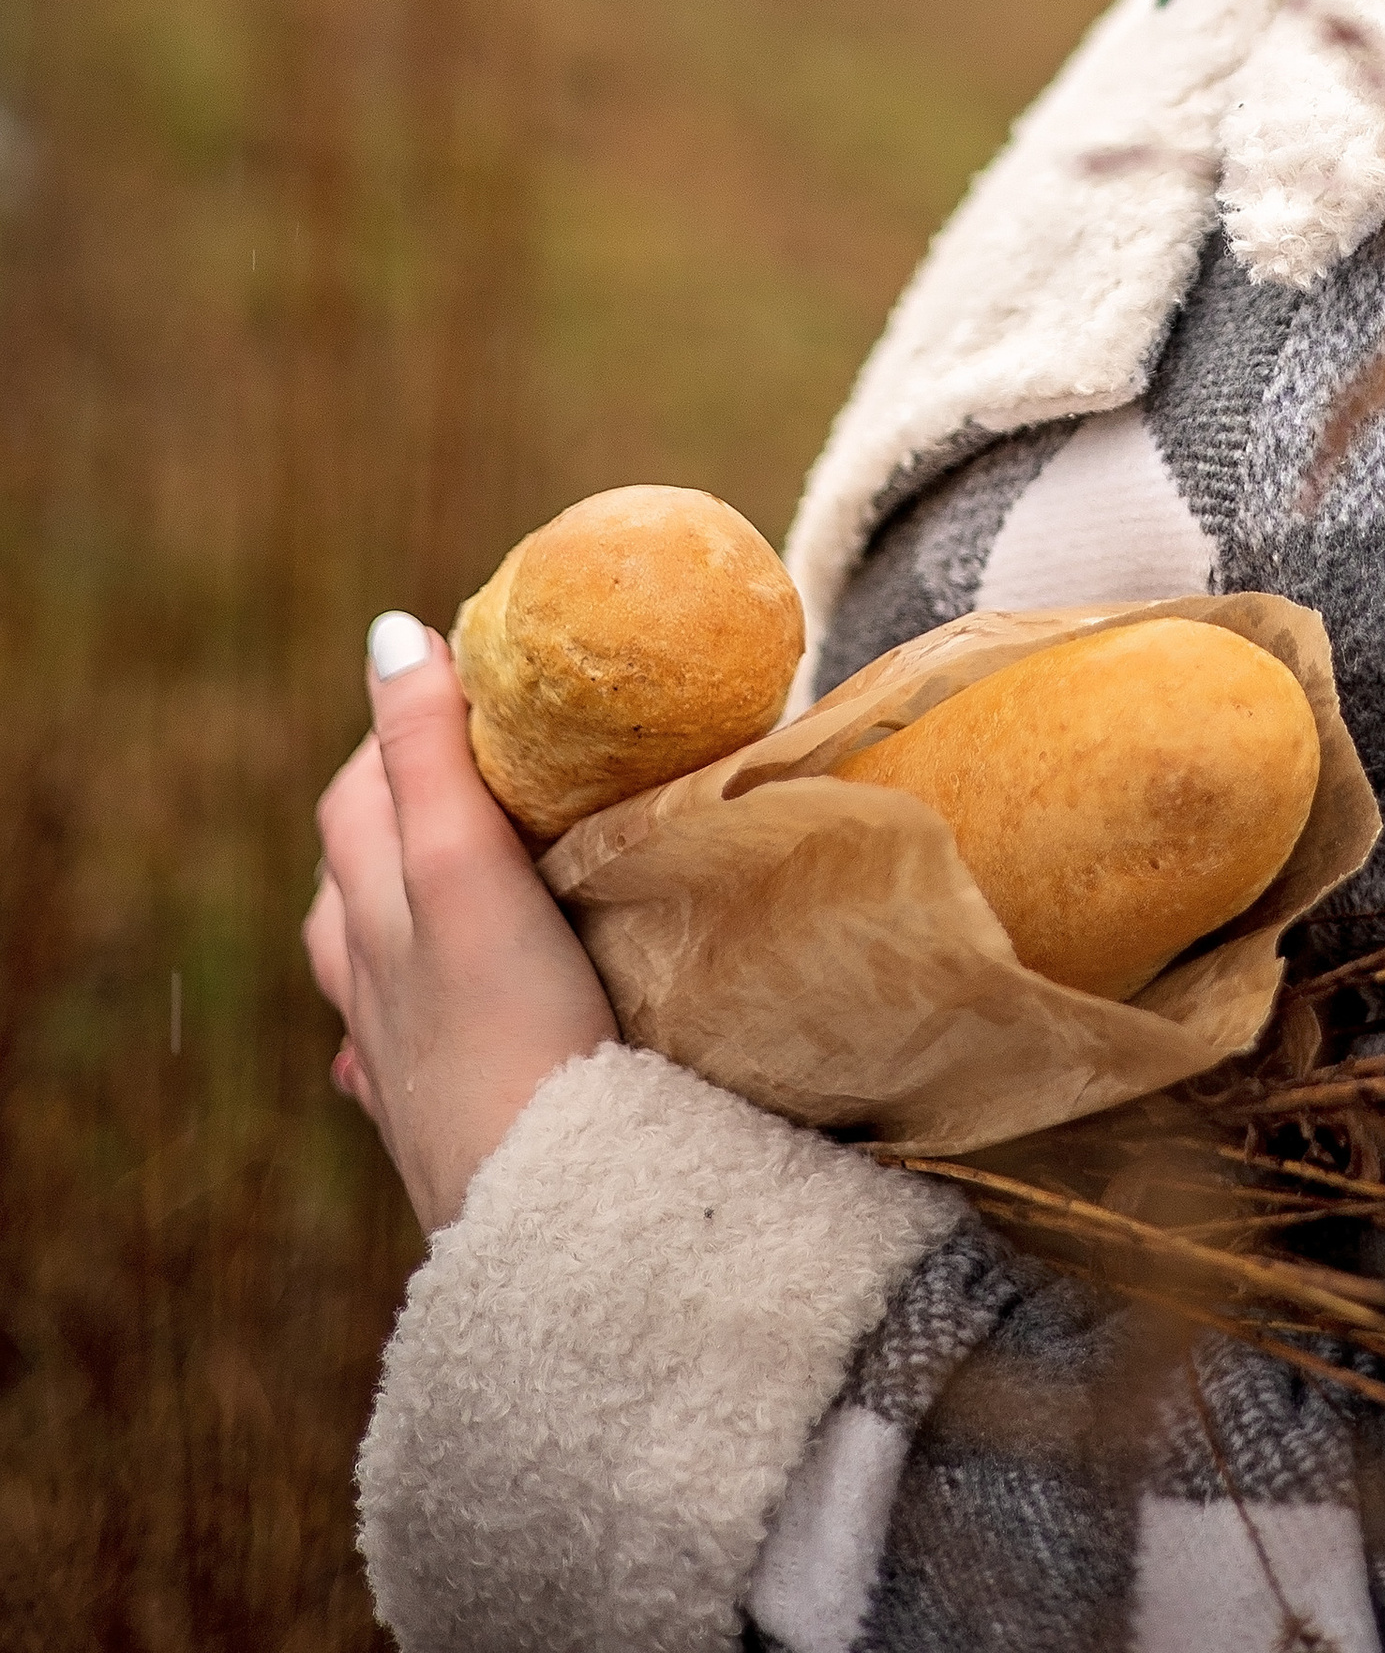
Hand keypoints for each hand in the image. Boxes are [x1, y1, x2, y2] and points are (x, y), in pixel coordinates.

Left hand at [305, 612, 618, 1234]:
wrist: (554, 1225)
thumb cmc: (512, 1035)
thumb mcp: (466, 871)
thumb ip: (430, 757)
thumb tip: (391, 632)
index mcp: (374, 922)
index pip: (362, 793)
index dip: (408, 724)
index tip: (480, 678)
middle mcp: (374, 992)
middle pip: (358, 875)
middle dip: (398, 805)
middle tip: (482, 759)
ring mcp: (406, 1068)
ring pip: (371, 971)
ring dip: (397, 912)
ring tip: (447, 881)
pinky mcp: (447, 1131)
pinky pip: (409, 1059)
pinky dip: (418, 1020)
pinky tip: (447, 1024)